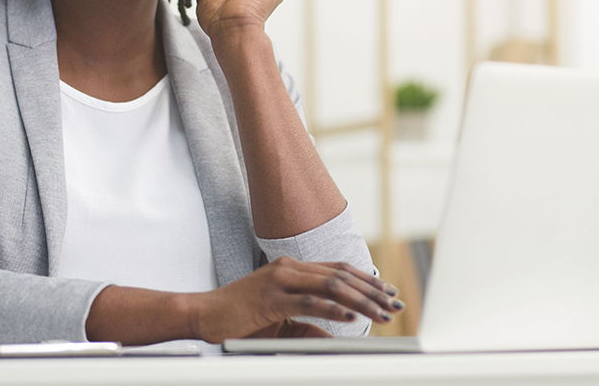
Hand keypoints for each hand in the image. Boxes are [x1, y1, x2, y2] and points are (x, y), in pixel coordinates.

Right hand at [188, 257, 402, 342]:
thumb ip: (307, 321)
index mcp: (291, 268)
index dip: (366, 280)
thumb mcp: (280, 318)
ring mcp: (279, 280)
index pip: (337, 269)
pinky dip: (332, 309)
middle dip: (372, 290)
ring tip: (381, 313)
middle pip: (340, 275)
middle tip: (394, 305)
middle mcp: (288, 268)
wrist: (204, 315)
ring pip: (330, 285)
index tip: (387, 292)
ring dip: (360, 300)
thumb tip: (335, 330)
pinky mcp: (270, 298)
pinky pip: (308, 302)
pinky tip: (351, 317)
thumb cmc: (239, 318)